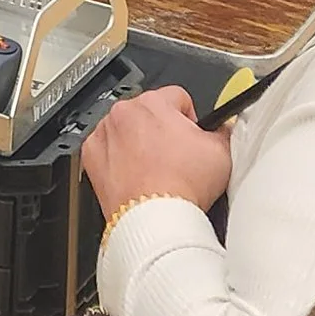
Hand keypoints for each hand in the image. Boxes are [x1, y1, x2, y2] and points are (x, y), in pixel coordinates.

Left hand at [82, 85, 232, 218]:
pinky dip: (118, 158)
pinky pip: (107, 148)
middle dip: (162, 130)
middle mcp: (124, 112)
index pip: (177, 97)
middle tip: (175, 157)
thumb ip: (223, 131)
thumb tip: (222, 128)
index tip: (191, 135)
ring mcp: (105, 133)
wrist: (154, 218)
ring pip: (126, 129)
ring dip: (138, 142)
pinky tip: (135, 174)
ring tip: (155, 169)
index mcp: (154, 103)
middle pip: (149, 112)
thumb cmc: (181, 187)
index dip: (189, 118)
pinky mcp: (92, 155)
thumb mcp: (221, 153)